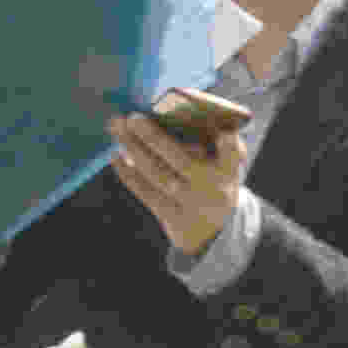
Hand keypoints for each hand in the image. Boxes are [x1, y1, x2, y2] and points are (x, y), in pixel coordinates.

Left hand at [108, 102, 248, 258]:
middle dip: (155, 138)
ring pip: (157, 174)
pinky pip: (145, 192)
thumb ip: (221, 145)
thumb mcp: (228, 165)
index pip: (232, 155)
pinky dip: (128, 173)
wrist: (212, 230)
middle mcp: (210, 188)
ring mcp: (188, 203)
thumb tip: (188, 117)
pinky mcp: (170, 215)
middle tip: (133, 117)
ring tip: (117, 127)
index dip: (229, 145)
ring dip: (134, 149)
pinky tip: (116, 155)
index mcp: (228, 171)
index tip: (223, 132)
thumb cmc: (216, 182)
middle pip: (180, 161)